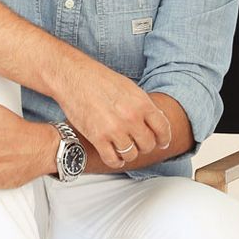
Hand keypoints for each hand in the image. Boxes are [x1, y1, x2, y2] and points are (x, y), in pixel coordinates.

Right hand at [57, 59, 172, 168]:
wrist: (73, 77)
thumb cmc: (99, 79)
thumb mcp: (129, 87)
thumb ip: (143, 105)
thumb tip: (154, 120)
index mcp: (141, 103)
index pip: (162, 129)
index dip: (164, 139)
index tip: (161, 143)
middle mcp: (130, 118)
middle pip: (147, 145)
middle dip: (143, 145)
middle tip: (137, 143)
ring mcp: (114, 129)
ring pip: (131, 155)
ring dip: (128, 154)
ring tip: (123, 149)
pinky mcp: (97, 138)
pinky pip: (112, 160)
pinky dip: (115, 161)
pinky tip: (114, 156)